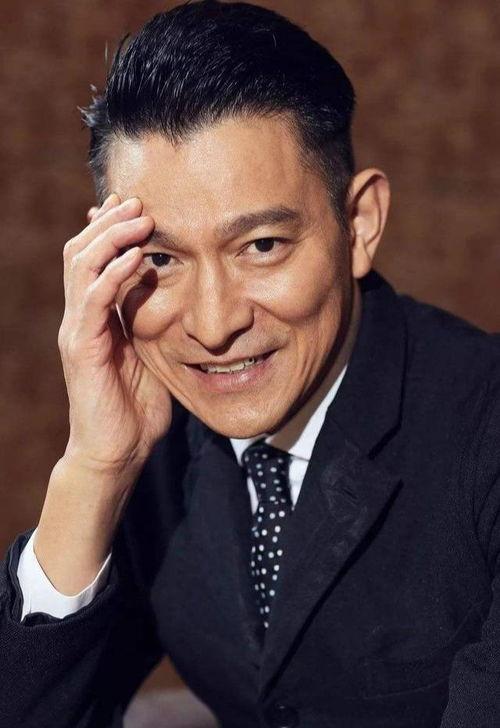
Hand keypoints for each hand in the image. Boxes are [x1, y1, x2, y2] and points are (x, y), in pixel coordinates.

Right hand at [58, 193, 172, 480]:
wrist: (118, 450)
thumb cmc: (137, 405)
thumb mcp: (149, 352)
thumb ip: (148, 318)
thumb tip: (164, 282)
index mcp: (97, 315)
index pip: (94, 258)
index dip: (110, 228)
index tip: (136, 204)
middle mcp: (81, 317)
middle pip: (81, 251)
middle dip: (110, 222)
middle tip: (139, 202)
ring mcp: (78, 331)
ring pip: (80, 267)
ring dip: (110, 238)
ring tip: (137, 217)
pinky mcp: (82, 350)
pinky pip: (92, 302)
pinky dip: (111, 276)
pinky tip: (134, 259)